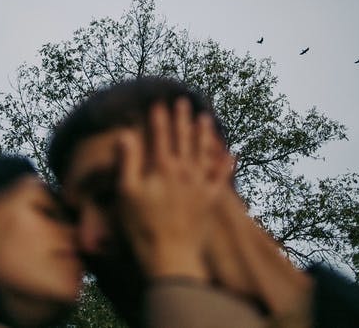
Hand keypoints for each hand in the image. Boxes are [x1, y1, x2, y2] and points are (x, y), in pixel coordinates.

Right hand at [117, 98, 233, 281]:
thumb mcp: (127, 193)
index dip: (159, 118)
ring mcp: (200, 185)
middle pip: (183, 139)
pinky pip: (221, 178)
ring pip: (204, 153)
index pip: (160, 136)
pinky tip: (231, 155)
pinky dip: (226, 165)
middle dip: (182, 119)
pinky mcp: (211, 200)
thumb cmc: (142, 227)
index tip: (158, 102)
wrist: (171, 256)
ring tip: (205, 118)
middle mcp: (184, 171)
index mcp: (162, 168)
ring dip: (204, 134)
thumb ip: (129, 161)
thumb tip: (126, 134)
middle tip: (183, 101)